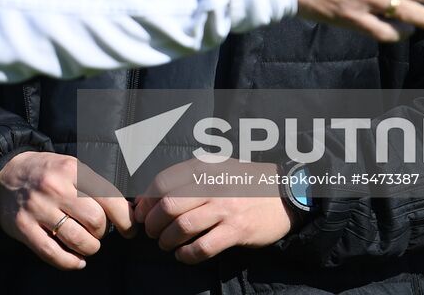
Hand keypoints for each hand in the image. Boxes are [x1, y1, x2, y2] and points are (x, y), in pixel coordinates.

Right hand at [0, 150, 134, 269]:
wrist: (4, 173)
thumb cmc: (47, 173)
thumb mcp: (71, 167)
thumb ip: (96, 186)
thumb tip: (128, 211)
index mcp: (71, 169)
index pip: (108, 198)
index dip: (124, 219)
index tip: (129, 230)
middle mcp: (54, 187)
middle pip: (95, 221)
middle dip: (102, 233)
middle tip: (97, 232)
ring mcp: (37, 208)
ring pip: (77, 240)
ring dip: (90, 249)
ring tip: (88, 245)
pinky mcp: (23, 227)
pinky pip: (53, 254)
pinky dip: (70, 262)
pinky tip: (77, 261)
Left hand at [132, 160, 296, 263]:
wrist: (283, 193)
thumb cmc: (242, 182)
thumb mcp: (215, 168)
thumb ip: (186, 178)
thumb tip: (148, 196)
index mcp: (203, 167)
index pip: (162, 182)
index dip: (146, 201)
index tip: (140, 213)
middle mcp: (212, 184)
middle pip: (168, 205)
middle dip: (153, 223)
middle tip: (152, 232)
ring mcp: (225, 207)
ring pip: (183, 226)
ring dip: (167, 240)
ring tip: (166, 244)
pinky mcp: (237, 230)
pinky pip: (203, 247)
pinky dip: (187, 255)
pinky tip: (183, 255)